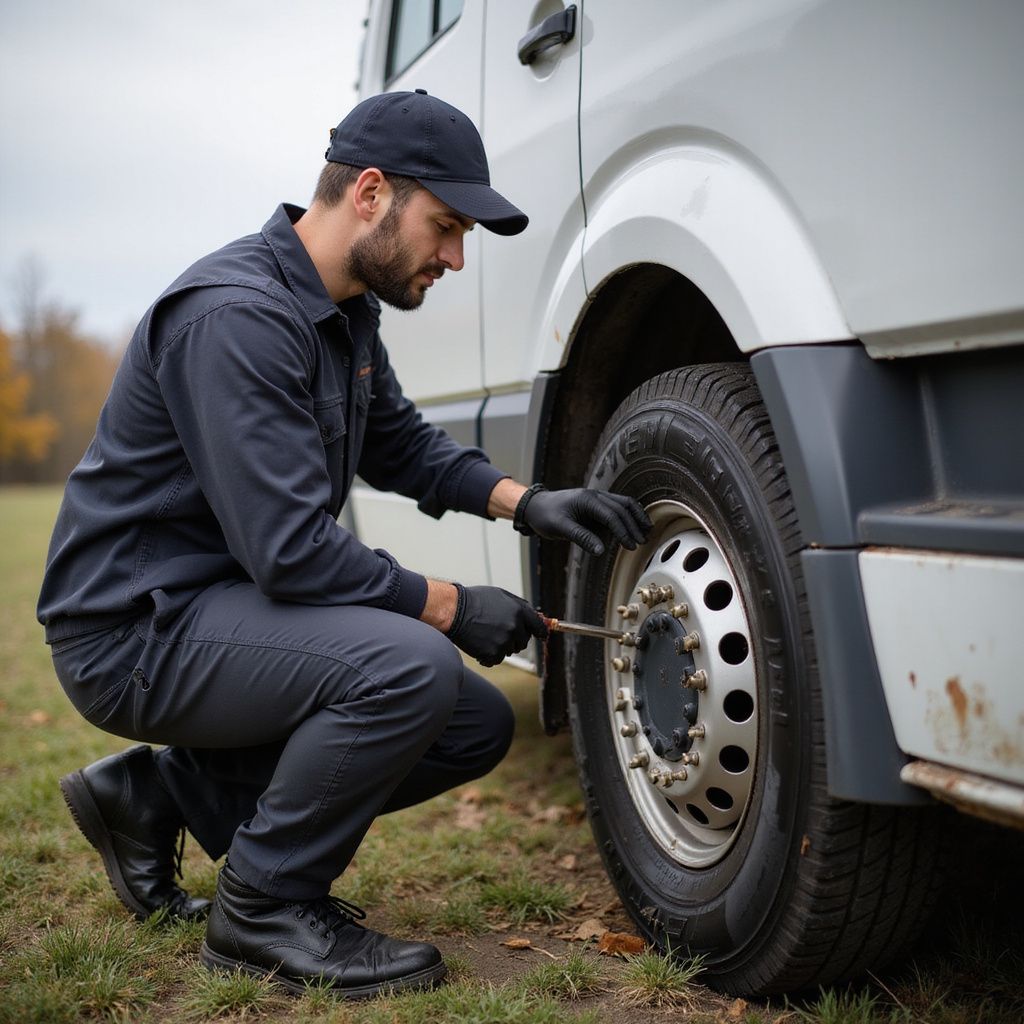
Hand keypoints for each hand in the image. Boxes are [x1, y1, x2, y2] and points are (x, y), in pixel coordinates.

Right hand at [446, 584, 547, 666]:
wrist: (454, 612)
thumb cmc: (475, 600)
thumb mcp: (501, 595)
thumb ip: (520, 605)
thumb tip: (535, 615)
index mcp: (519, 612)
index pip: (538, 627)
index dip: (540, 633)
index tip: (541, 636)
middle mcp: (514, 627)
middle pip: (523, 641)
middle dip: (515, 639)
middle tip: (499, 632)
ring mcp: (504, 642)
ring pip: (510, 651)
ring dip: (501, 646)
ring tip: (486, 635)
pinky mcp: (493, 653)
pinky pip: (497, 659)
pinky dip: (489, 656)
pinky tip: (480, 645)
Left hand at [516, 486, 651, 554]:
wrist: (535, 506)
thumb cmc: (545, 515)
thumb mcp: (560, 528)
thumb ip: (581, 538)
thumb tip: (601, 551)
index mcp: (587, 500)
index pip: (611, 515)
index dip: (623, 531)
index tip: (630, 545)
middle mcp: (595, 495)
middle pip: (622, 508)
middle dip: (634, 525)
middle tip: (642, 542)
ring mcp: (597, 498)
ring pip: (624, 504)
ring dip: (636, 517)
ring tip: (647, 532)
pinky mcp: (597, 504)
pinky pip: (618, 506)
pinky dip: (629, 515)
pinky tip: (636, 525)